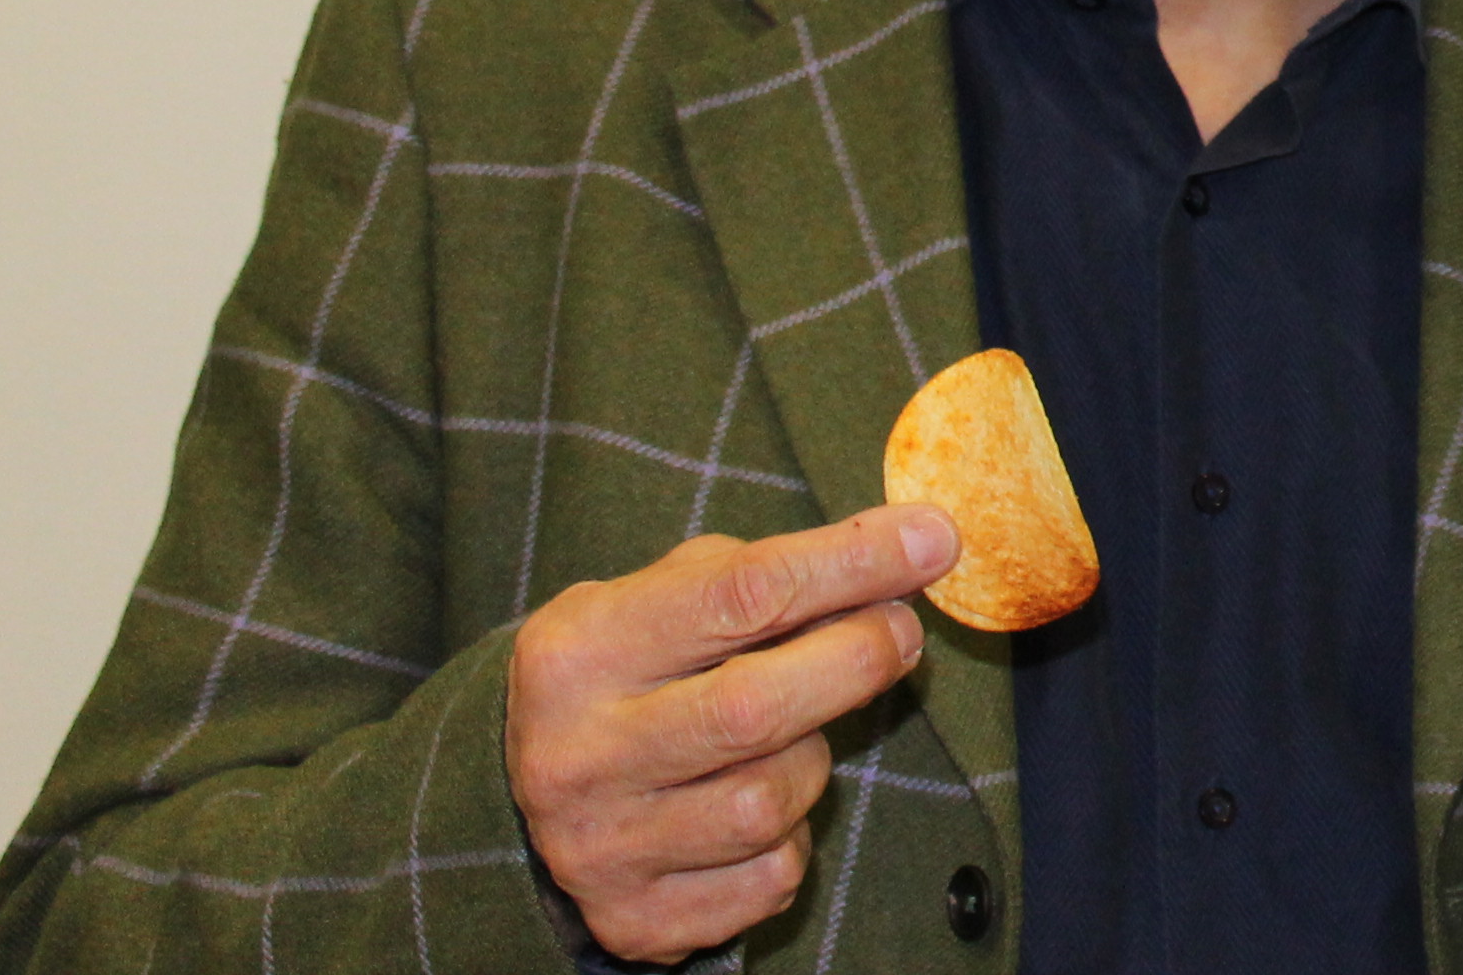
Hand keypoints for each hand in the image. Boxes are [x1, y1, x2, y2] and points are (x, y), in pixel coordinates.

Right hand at [509, 505, 957, 962]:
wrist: (528, 801)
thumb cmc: (636, 673)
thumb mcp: (670, 598)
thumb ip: (775, 573)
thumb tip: (915, 550)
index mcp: (579, 652)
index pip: (740, 594)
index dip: (852, 565)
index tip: (934, 541)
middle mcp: (576, 756)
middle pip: (756, 708)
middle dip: (856, 660)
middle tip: (899, 631)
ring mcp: (600, 849)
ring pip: (769, 803)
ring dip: (813, 759)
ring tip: (795, 733)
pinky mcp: (636, 921)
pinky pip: (770, 878)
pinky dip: (791, 840)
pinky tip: (762, 813)